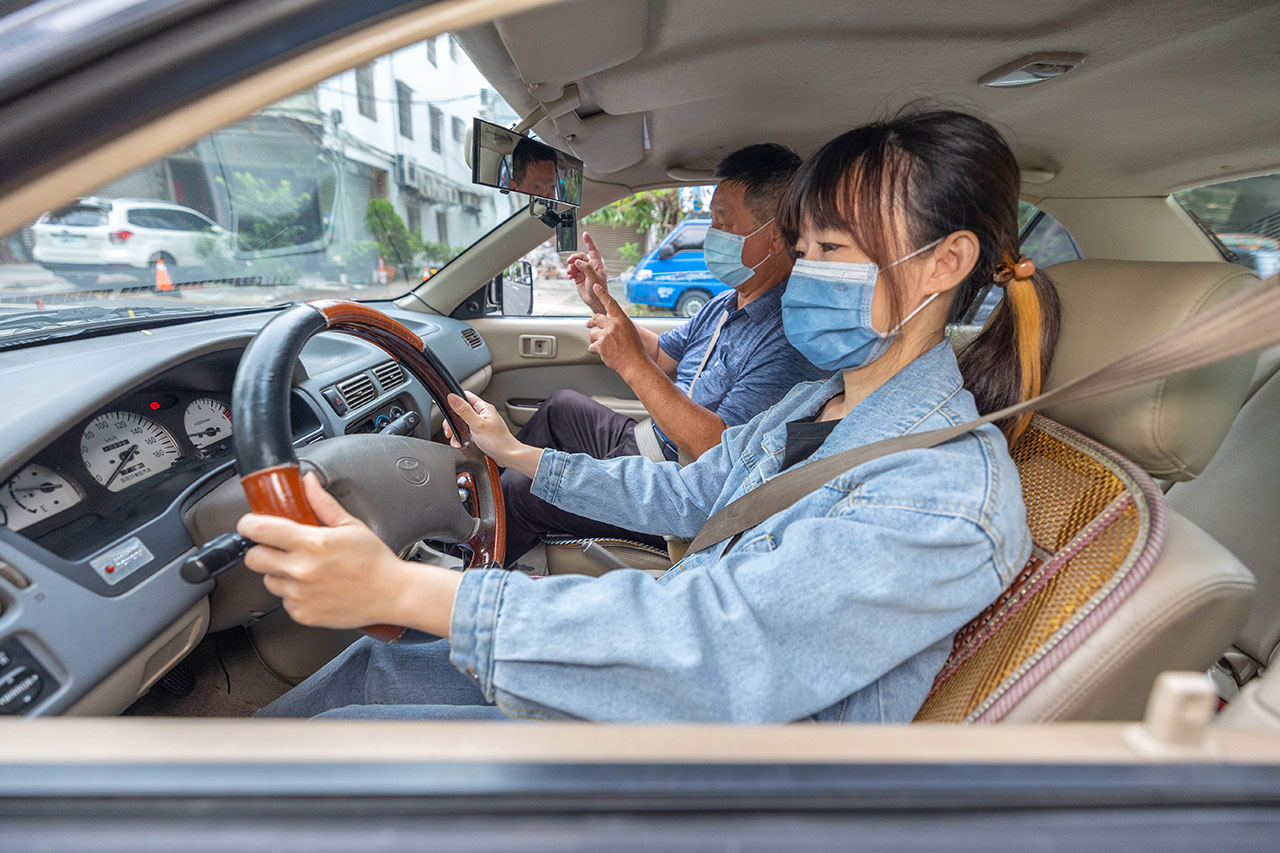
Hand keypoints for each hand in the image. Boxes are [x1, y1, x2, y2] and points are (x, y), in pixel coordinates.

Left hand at [237, 473, 413, 629]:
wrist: (392, 594)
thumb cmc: (374, 561)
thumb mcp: (351, 526)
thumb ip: (322, 504)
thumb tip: (307, 483)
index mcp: (312, 543)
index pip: (259, 530)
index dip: (249, 524)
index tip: (251, 524)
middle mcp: (302, 570)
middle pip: (253, 558)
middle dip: (262, 550)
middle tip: (278, 548)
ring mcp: (300, 595)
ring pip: (268, 581)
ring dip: (279, 574)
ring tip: (305, 570)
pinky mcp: (302, 614)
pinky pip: (283, 601)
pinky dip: (294, 594)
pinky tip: (314, 587)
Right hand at [445, 390, 541, 476]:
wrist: (508, 456)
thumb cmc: (497, 441)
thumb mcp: (477, 424)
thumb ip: (464, 410)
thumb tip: (452, 397)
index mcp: (483, 407)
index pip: (465, 396)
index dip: (454, 400)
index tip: (446, 409)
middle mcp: (483, 414)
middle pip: (461, 411)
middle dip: (453, 421)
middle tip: (450, 430)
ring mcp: (482, 423)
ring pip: (463, 423)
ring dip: (457, 432)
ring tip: (456, 440)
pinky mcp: (481, 433)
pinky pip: (467, 432)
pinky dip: (462, 437)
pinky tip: (461, 443)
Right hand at [566, 231, 607, 313]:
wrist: (595, 301)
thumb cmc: (599, 290)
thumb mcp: (593, 277)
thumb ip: (586, 268)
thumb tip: (578, 261)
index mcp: (597, 264)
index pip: (593, 250)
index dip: (589, 242)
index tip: (585, 234)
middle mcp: (591, 267)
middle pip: (581, 257)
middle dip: (575, 258)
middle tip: (570, 261)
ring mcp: (584, 271)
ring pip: (575, 263)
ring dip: (571, 266)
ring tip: (570, 272)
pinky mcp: (579, 277)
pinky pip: (572, 270)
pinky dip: (570, 272)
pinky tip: (570, 276)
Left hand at [586, 283, 645, 375]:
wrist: (635, 363)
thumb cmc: (634, 349)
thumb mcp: (630, 331)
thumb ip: (618, 324)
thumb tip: (607, 322)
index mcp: (622, 319)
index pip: (610, 303)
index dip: (602, 294)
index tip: (596, 286)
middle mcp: (613, 325)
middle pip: (596, 319)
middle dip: (592, 322)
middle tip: (590, 324)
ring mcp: (606, 335)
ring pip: (592, 333)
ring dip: (595, 340)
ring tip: (604, 346)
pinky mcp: (600, 345)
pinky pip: (591, 346)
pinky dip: (595, 350)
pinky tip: (604, 353)